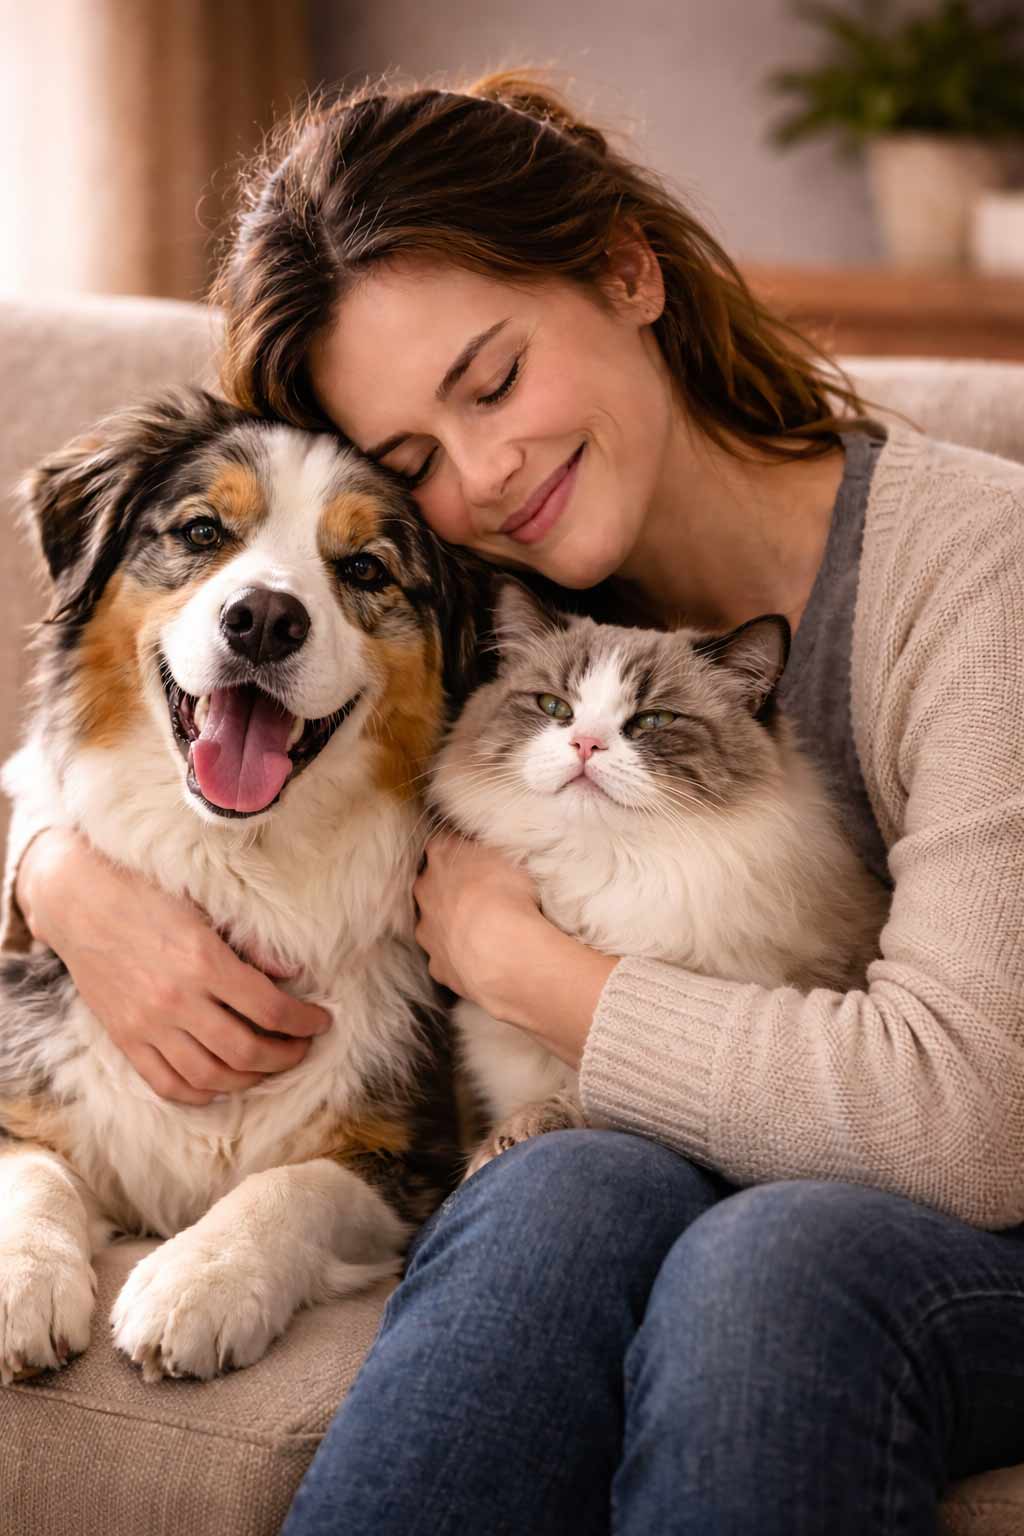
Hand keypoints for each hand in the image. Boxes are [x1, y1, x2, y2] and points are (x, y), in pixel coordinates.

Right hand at [17, 829, 329, 1105]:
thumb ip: (250, 946)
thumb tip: (293, 975)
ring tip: (269, 1066)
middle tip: (303, 1048)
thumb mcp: (205, 906)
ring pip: (211, 1076)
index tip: (322, 1021)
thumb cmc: (147, 893)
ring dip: (250, 1079)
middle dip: (286, 1056)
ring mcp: (148, 1024)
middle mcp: (177, 999)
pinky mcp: (124, 1037)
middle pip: (247, 1051)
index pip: (271, 1010)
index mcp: (204, 962)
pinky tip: (221, 1082)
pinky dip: (200, 1093)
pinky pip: (167, 1084)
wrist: (77, 897)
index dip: (305, 1022)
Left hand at [413, 832, 617, 1067]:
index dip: (458, 852)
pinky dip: (458, 959)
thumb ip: (492, 851)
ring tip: (483, 933)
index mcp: (442, 859)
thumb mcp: (510, 856)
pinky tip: (479, 961)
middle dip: (449, 890)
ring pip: (434, 925)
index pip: (441, 846)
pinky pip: (445, 960)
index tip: (476, 860)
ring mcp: (428, 933)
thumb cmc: (508, 895)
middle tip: (481, 897)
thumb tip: (492, 849)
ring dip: (452, 926)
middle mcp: (426, 893)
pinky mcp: (439, 966)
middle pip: (430, 886)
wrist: (503, 950)